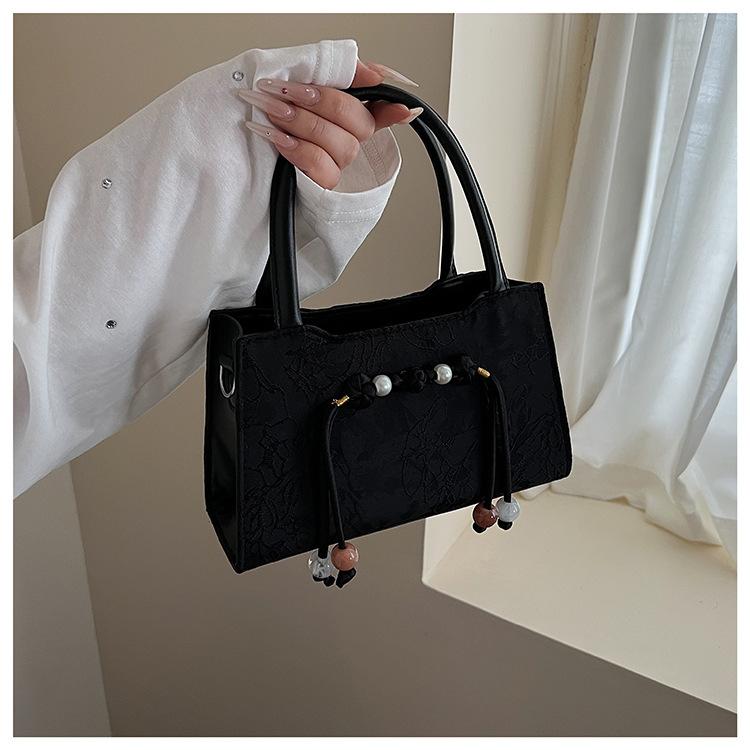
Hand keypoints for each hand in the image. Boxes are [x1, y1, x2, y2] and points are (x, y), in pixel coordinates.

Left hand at [240, 61, 420, 188]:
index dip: (393, 106)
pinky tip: (272, 133)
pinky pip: (320, 166)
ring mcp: (337, 164)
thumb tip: (374, 72)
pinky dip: (294, 147)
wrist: (234, 156)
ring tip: (269, 107)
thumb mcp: (293, 83)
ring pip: (340, 144)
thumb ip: (333, 71)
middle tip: (286, 89)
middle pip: (358, 122)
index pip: (381, 108)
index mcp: (345, 115)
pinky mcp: (322, 185)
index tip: (403, 105)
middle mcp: (347, 141)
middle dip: (322, 101)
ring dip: (301, 122)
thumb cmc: (265, 115)